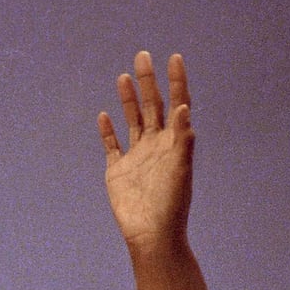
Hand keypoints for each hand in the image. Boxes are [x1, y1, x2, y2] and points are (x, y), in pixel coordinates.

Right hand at [99, 51, 192, 253]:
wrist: (151, 234)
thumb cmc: (171, 205)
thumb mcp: (181, 169)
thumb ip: (182, 138)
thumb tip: (184, 107)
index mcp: (174, 142)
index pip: (177, 104)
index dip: (177, 81)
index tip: (174, 58)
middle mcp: (156, 145)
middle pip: (152, 106)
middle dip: (148, 81)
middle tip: (143, 55)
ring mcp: (137, 157)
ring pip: (133, 120)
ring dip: (128, 99)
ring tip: (124, 76)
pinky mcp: (119, 171)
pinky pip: (113, 146)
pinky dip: (108, 131)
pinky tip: (104, 116)